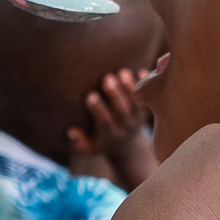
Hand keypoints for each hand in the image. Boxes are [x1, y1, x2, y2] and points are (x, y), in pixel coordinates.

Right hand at [68, 67, 158, 189]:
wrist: (126, 146)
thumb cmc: (99, 141)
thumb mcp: (88, 147)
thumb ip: (77, 143)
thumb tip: (71, 132)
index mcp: (110, 135)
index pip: (105, 122)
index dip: (98, 109)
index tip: (90, 96)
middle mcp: (126, 126)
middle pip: (122, 110)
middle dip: (115, 94)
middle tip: (107, 79)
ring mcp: (138, 118)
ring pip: (136, 102)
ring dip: (130, 87)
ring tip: (122, 72)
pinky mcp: (146, 110)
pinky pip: (148, 97)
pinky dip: (147, 85)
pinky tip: (142, 71)